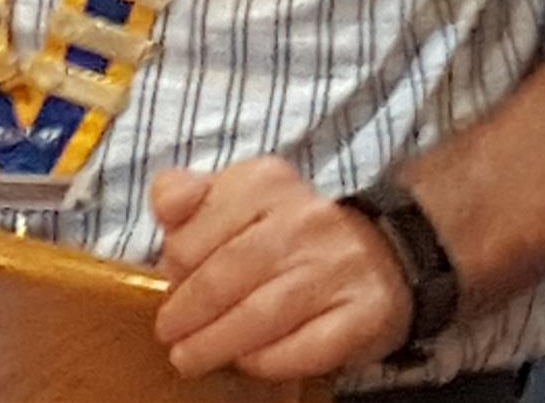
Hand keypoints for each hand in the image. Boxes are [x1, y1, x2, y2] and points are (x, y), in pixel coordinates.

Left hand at [151, 155, 412, 381]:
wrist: (380, 252)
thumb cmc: (287, 228)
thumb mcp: (238, 194)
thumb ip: (189, 195)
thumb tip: (164, 203)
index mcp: (264, 182)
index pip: (199, 227)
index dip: (175, 265)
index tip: (167, 288)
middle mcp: (304, 219)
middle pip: (227, 274)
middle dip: (189, 312)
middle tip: (169, 336)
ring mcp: (337, 266)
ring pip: (263, 314)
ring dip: (218, 343)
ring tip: (189, 358)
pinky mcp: (364, 313)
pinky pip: (308, 346)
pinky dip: (270, 360)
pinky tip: (248, 362)